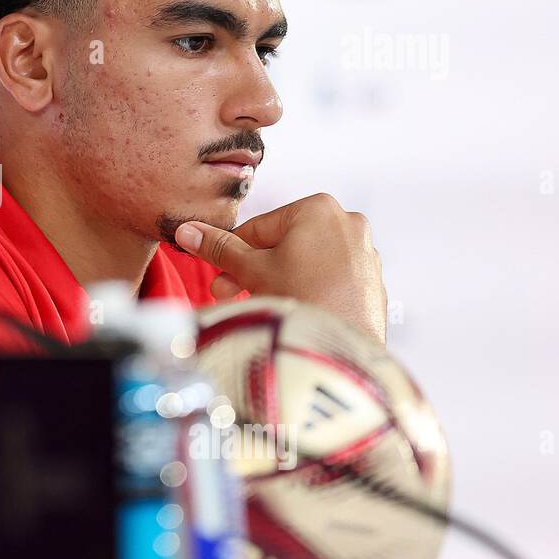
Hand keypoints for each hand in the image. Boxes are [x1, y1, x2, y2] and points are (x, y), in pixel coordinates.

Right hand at [174, 193, 387, 343]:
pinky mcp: (371, 281)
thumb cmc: (300, 300)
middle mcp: (348, 222)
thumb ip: (218, 248)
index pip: (258, 227)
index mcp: (319, 207)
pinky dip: (307, 289)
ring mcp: (364, 252)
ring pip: (306, 261)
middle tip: (227, 293)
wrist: (341, 351)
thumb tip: (187, 231)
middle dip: (252, 270)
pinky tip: (293, 310)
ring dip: (278, 280)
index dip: (231, 253)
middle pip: (284, 244)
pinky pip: (328, 278)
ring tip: (260, 304)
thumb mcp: (250, 270)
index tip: (217, 273)